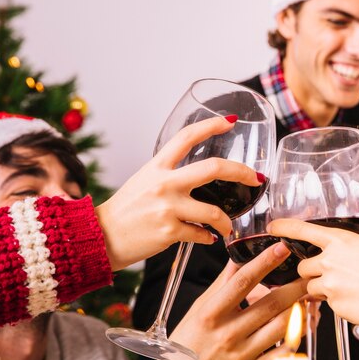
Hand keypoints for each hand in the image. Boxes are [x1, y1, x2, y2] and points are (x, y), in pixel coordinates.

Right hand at [95, 116, 263, 269]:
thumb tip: (200, 176)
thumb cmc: (126, 210)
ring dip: (227, 221)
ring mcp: (168, 207)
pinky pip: (202, 234)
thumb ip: (169, 174)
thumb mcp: (144, 180)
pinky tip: (208, 238)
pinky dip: (209, 238)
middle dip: (242, 173)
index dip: (211, 125)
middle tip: (256, 179)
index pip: (187, 137)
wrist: (101, 237)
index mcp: (158, 166)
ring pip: (214, 211)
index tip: (230, 121)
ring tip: (228, 226)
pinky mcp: (170, 232)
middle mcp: (164, 183)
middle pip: (214, 168)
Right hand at [144, 242, 307, 359]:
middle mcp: (228, 333)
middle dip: (295, 287)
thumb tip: (237, 257)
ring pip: (282, 327)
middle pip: (271, 304)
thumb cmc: (188, 342)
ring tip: (306, 299)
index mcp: (212, 313)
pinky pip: (283, 353)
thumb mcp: (200, 307)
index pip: (243, 282)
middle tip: (308, 275)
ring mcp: (242, 354)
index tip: (281, 248)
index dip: (265, 263)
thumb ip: (223, 282)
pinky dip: (296, 337)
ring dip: (299, 310)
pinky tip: (299, 325)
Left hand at [268, 212, 358, 330]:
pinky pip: (326, 305)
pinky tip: (353, 301)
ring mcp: (330, 284)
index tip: (273, 227)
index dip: (284, 227)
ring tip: (344, 289)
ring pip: (311, 287)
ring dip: (321, 289)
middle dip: (310, 272)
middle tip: (329, 274)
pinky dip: (335, 303)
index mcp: (341, 241)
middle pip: (303, 266)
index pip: (303, 230)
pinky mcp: (334, 306)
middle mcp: (330, 261)